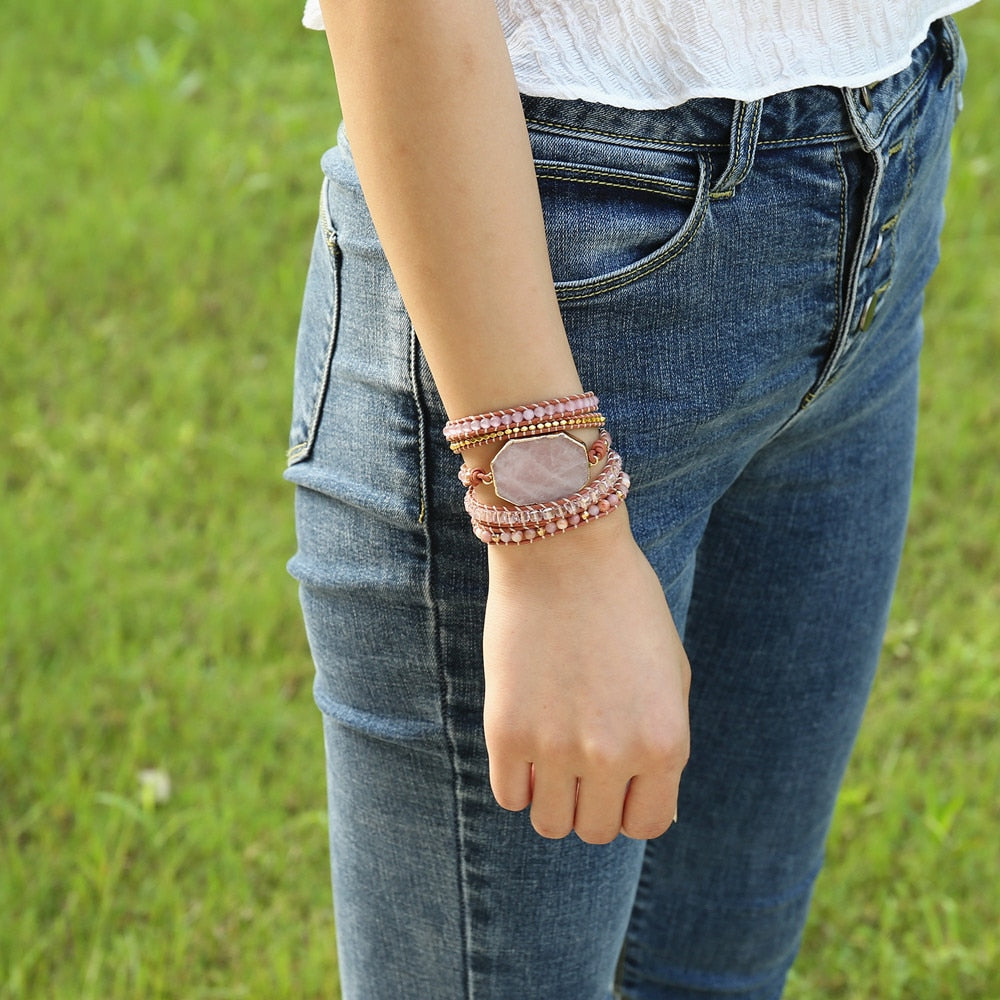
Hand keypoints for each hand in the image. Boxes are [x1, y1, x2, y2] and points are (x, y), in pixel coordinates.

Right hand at [482, 509, 690, 843]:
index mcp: (665, 743)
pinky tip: (525, 742)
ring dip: (554, 798)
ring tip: (551, 753)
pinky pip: (510, 796)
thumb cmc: (624, 605)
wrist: (564, 551)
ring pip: (551, 823)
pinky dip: (520, 780)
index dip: (631, 806)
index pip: (647, 825)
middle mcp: (614, 755)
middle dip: (592, 802)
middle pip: (596, 829)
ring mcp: (556, 747)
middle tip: (581, 758)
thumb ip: (662, 744)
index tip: (618, 781)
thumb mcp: (670, 675)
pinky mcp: (506, 732)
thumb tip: (645, 804)